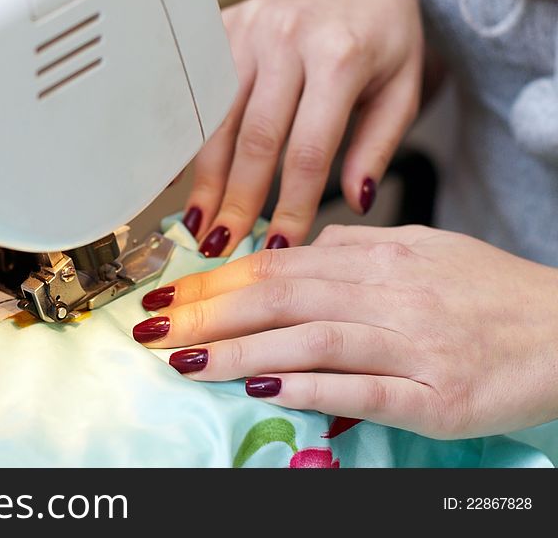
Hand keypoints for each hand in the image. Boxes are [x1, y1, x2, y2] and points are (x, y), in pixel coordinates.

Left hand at [134, 225, 557, 438]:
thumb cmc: (490, 293)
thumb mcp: (422, 249)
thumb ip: (357, 248)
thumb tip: (300, 246)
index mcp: (378, 256)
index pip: (277, 263)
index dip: (215, 280)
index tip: (166, 294)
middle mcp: (388, 293)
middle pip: (280, 295)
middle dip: (206, 313)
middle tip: (151, 327)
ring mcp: (411, 343)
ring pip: (309, 338)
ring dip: (236, 349)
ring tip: (183, 361)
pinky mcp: (436, 395)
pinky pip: (361, 387)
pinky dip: (306, 385)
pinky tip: (260, 387)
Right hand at [185, 0, 423, 256]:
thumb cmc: (385, 35)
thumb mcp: (403, 89)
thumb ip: (378, 146)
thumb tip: (353, 201)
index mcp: (340, 54)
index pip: (309, 148)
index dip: (291, 203)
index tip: (282, 244)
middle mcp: (288, 37)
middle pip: (253, 137)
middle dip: (238, 200)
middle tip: (224, 246)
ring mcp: (249, 28)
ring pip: (217, 117)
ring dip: (206, 177)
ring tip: (199, 222)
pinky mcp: (222, 26)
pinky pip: (197, 89)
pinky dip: (185, 136)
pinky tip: (175, 175)